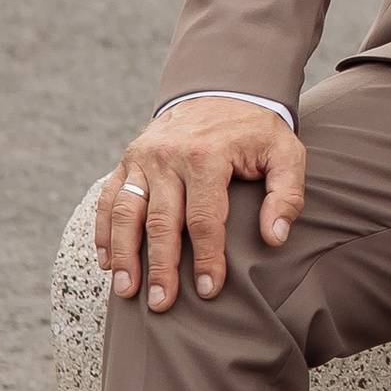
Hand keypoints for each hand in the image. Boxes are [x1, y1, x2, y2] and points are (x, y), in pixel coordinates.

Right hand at [95, 98, 306, 313]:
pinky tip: (105, 261)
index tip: (209, 290)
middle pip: (161, 221)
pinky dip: (104, 230)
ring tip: (125, 289)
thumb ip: (286, 194)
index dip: (207, 258)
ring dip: (123, 254)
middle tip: (162, 303)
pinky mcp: (128, 159)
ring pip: (126, 212)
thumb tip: (275, 237)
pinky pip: (109, 197)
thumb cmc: (256, 129)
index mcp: (207, 156)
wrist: (221, 87)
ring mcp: (143, 157)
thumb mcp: (285, 153)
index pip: (204, 219)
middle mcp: (169, 156)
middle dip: (160, 266)